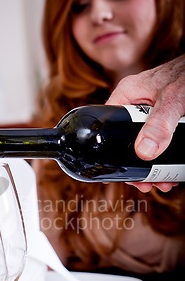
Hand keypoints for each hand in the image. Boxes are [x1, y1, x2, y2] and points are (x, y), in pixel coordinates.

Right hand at [106, 55, 184, 191]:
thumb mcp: (172, 100)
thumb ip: (159, 124)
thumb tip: (143, 152)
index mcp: (127, 95)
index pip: (107, 126)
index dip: (112, 153)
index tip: (124, 174)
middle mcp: (136, 105)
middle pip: (127, 142)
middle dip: (137, 166)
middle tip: (146, 184)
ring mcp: (151, 112)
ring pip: (145, 145)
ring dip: (153, 166)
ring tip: (163, 183)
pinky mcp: (165, 118)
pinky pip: (159, 141)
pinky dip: (165, 158)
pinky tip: (171, 171)